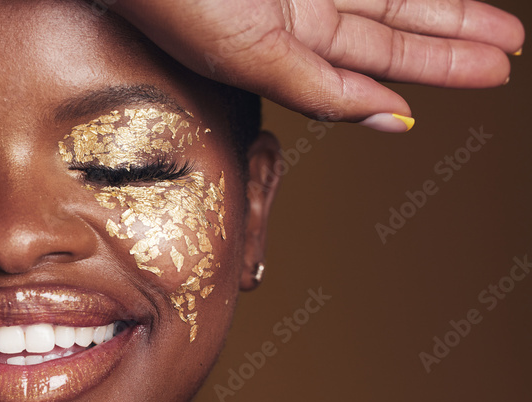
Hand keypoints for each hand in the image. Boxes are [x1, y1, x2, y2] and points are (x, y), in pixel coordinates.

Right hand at [108, 0, 523, 130]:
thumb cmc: (176, 0)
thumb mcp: (252, 57)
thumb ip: (317, 89)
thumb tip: (391, 118)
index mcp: (272, 49)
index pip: (361, 71)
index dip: (422, 74)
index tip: (483, 78)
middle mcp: (290, 12)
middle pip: (385, 32)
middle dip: (447, 45)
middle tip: (507, 52)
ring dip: (442, 10)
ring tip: (498, 24)